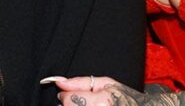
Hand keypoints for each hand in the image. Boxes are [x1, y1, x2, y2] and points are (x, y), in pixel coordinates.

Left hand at [46, 76, 184, 105]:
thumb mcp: (106, 83)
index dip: (67, 95)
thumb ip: (81, 82)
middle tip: (83, 101)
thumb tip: (59, 82)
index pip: (68, 99)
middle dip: (70, 104)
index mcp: (102, 102)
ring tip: (88, 105)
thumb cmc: (125, 97)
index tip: (72, 93)